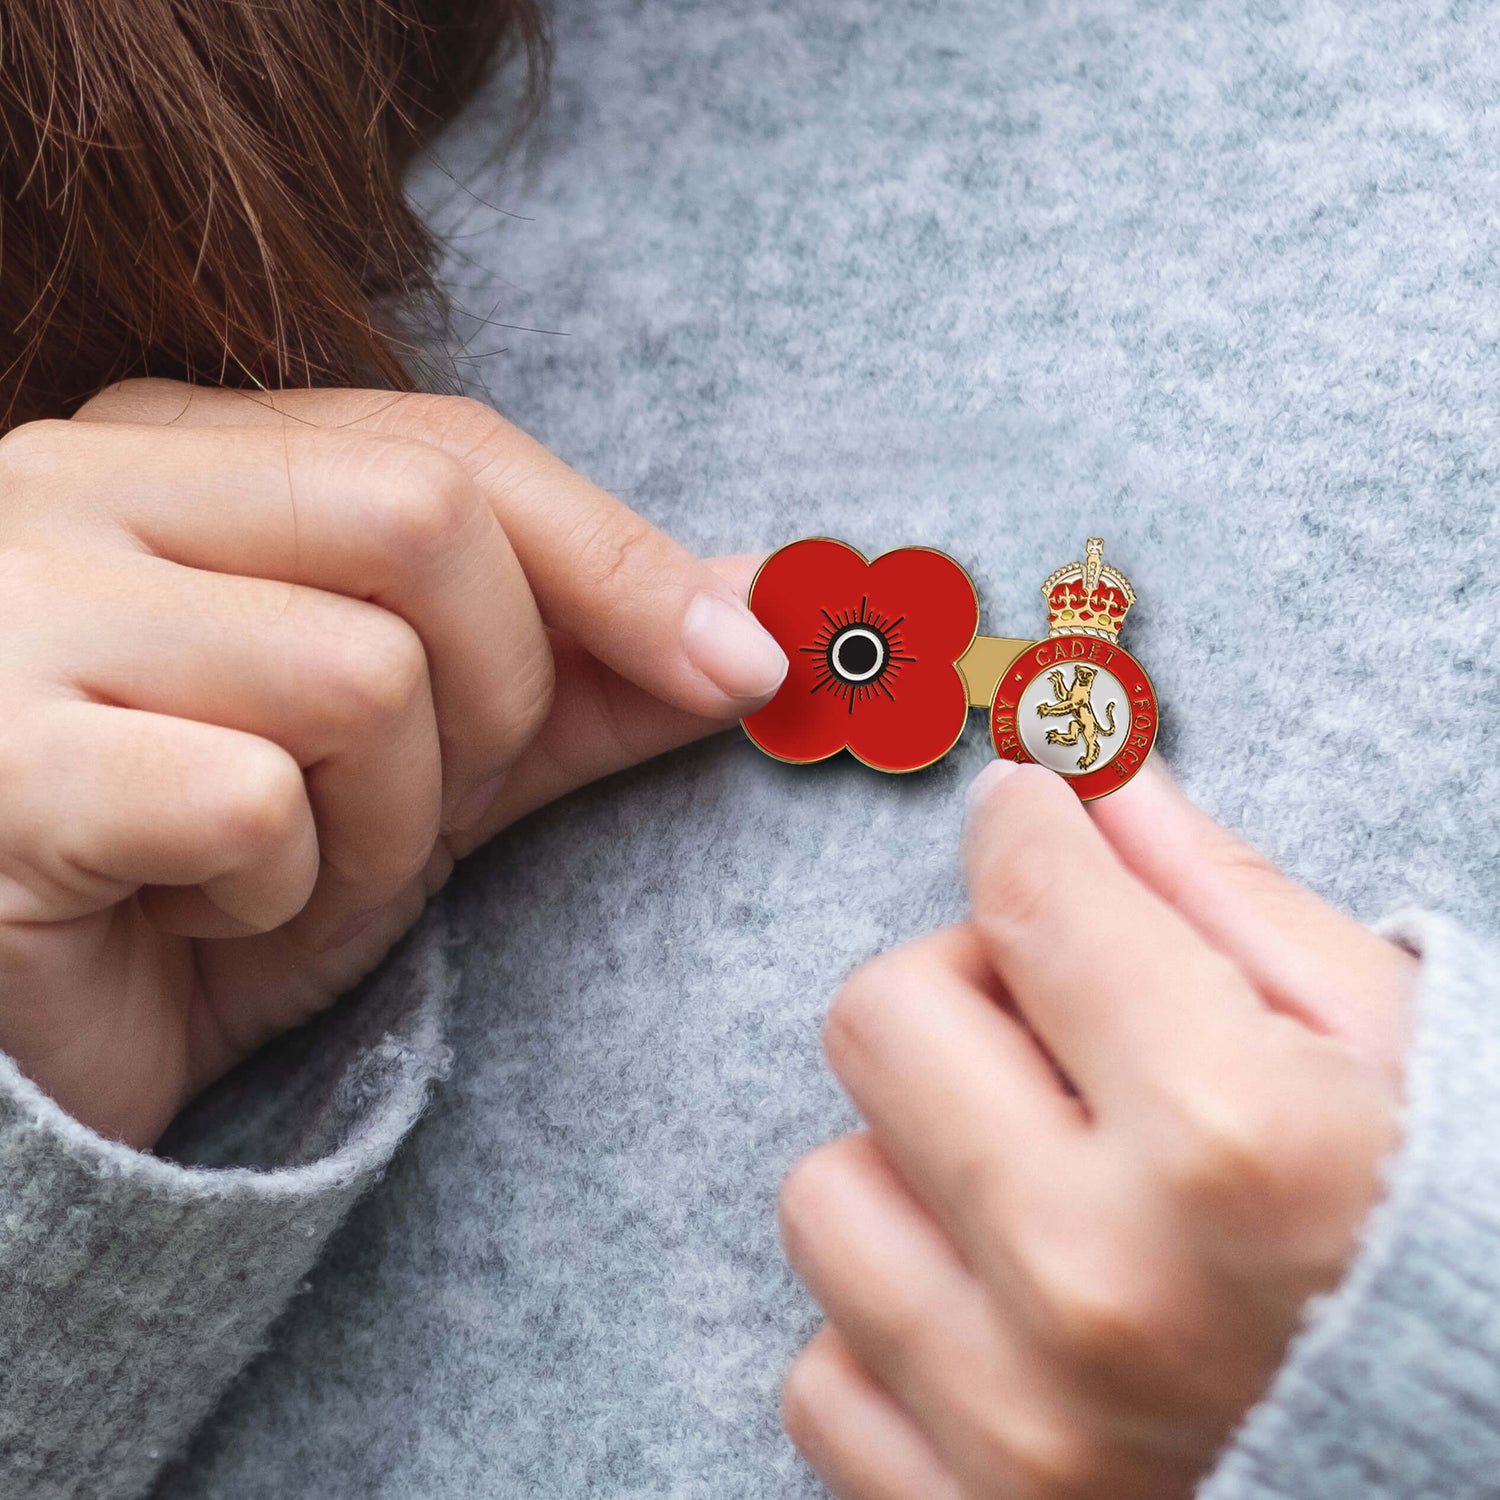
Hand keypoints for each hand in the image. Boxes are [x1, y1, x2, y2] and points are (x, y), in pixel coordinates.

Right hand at [0, 380, 785, 1146]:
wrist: (40, 1054)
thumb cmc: (223, 888)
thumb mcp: (427, 766)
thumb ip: (581, 679)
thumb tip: (762, 612)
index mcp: (177, 453)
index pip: (448, 448)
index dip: (619, 560)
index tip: (743, 665)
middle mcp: (79, 489)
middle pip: (424, 520)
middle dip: (497, 696)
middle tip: (424, 808)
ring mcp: (19, 612)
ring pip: (358, 673)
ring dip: (386, 823)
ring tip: (288, 875)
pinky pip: (247, 801)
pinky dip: (279, 894)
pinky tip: (193, 918)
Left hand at [779, 756, 1414, 1499]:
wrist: (1477, 1488)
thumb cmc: (1459, 1252)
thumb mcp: (1394, 1045)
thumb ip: (1223, 892)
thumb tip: (1093, 769)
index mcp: (1229, 1136)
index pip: (1029, 894)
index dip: (1025, 820)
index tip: (1028, 812)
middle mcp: (1096, 1282)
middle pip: (880, 1017)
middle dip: (964, 985)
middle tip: (1053, 1023)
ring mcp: (1017, 1427)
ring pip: (827, 1191)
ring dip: (920, 1162)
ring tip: (1041, 1184)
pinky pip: (824, 1371)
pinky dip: (904, 1325)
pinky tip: (1012, 1316)